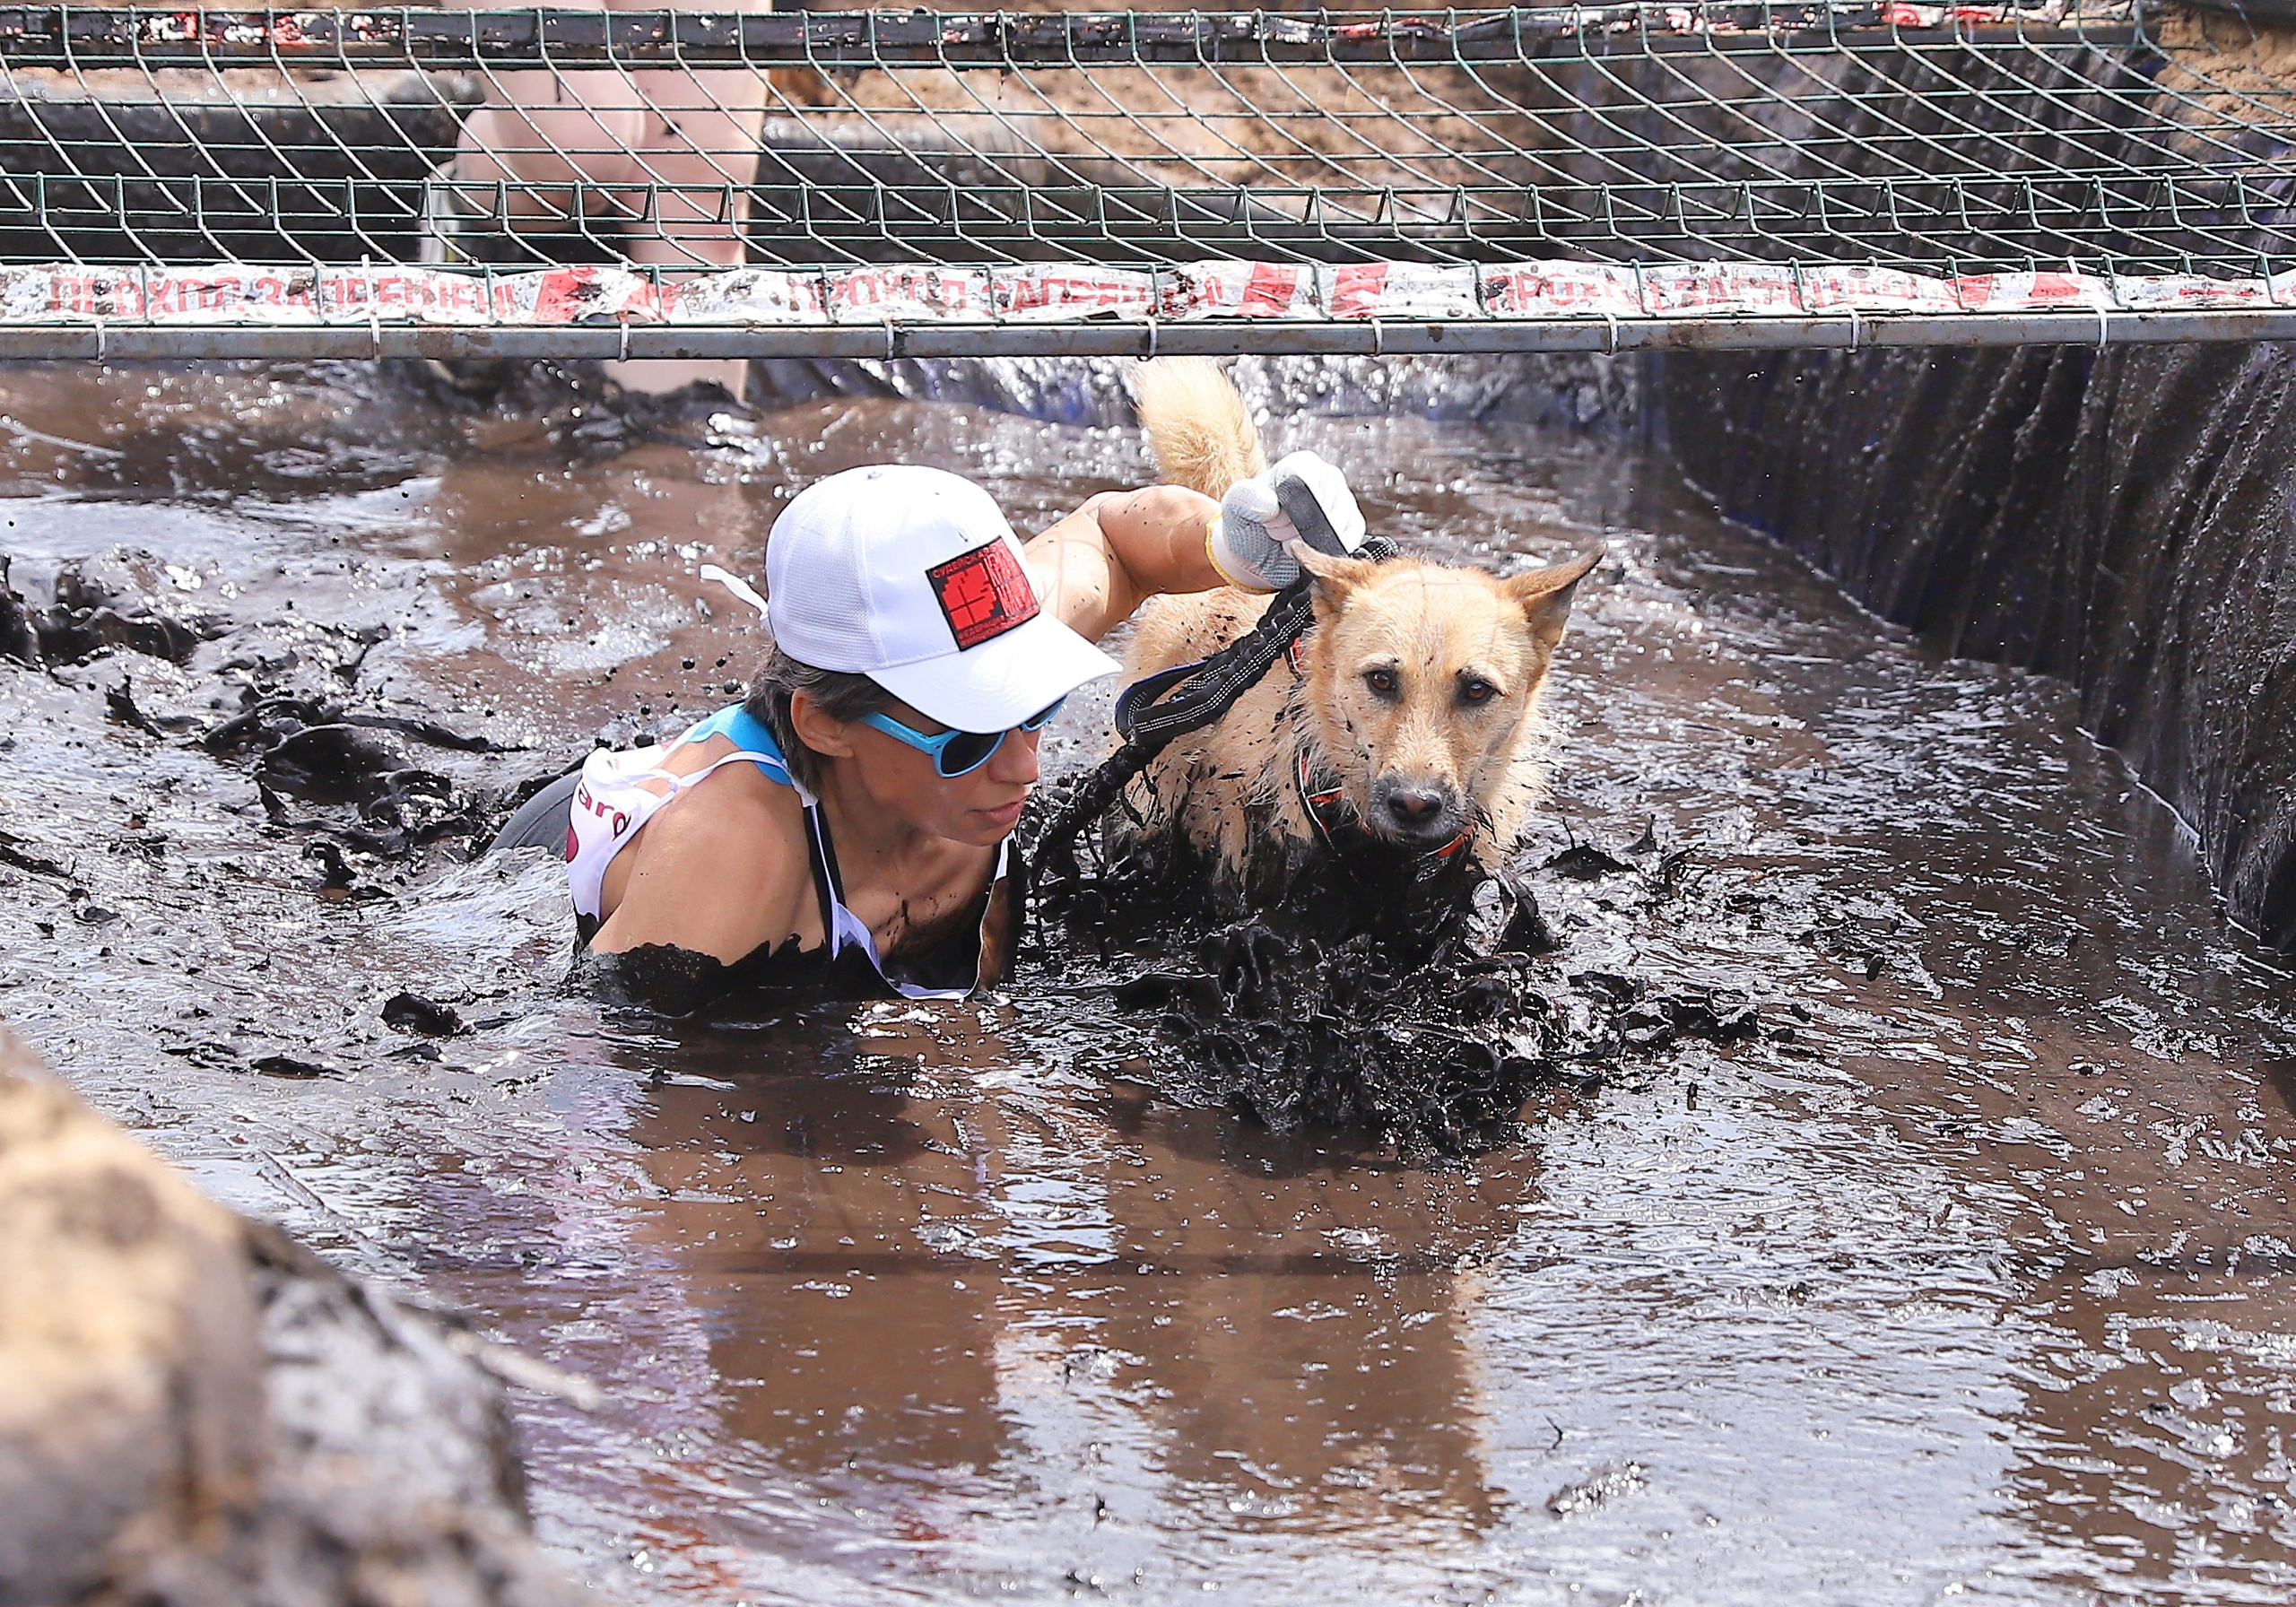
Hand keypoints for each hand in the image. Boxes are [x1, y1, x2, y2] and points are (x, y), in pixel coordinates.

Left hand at [1206, 451, 1368, 591]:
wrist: (1254, 552)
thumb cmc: (1246, 523)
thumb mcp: (1236, 507)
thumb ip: (1247, 499)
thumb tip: (1270, 503)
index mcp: (1302, 465)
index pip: (1311, 484)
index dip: (1290, 511)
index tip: (1272, 522)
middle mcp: (1329, 478)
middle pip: (1325, 510)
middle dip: (1297, 531)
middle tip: (1277, 534)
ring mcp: (1345, 502)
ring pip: (1337, 529)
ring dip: (1309, 544)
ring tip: (1288, 542)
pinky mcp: (1353, 527)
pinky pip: (1347, 543)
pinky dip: (1325, 554)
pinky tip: (1307, 551)